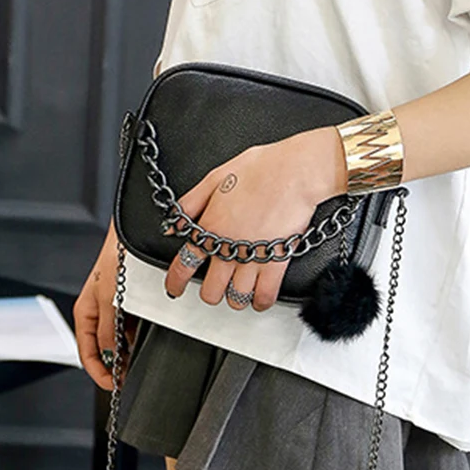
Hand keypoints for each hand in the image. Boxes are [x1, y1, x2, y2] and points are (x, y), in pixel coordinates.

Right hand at [73, 217, 138, 389]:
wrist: (138, 231)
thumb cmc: (118, 257)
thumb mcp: (111, 297)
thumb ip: (109, 330)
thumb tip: (110, 357)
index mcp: (86, 311)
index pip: (87, 352)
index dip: (99, 372)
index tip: (114, 386)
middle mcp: (99, 311)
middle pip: (104, 349)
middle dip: (116, 366)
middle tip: (131, 379)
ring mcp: (115, 307)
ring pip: (119, 339)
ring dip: (128, 353)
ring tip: (141, 363)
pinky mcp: (130, 301)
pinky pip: (131, 326)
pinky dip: (137, 338)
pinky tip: (149, 341)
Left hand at [164, 127, 345, 309]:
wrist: (295, 171)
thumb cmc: (261, 168)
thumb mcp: (215, 177)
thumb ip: (191, 203)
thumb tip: (173, 224)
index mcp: (211, 226)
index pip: (184, 264)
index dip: (175, 282)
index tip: (174, 288)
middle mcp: (229, 247)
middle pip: (211, 291)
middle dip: (210, 291)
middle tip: (215, 284)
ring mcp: (253, 257)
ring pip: (236, 298)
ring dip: (235, 297)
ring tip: (238, 289)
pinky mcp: (277, 261)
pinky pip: (265, 295)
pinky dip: (261, 301)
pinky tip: (259, 296)